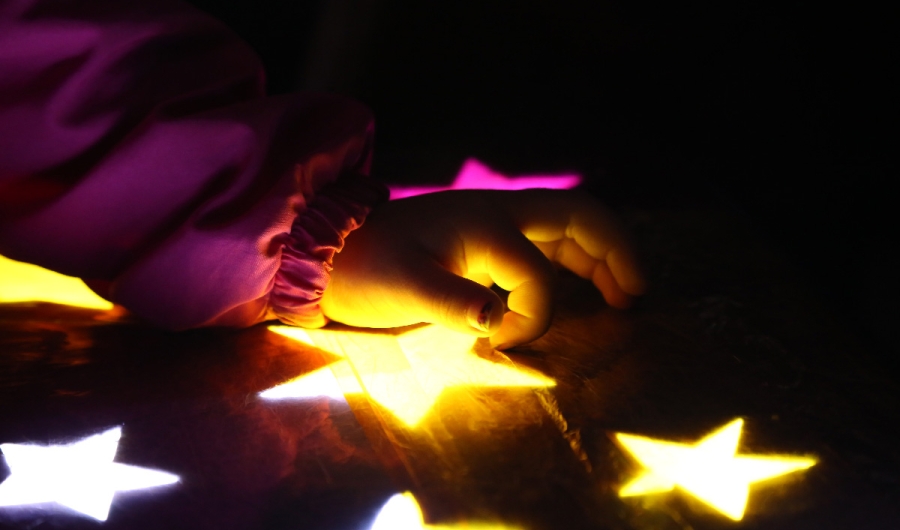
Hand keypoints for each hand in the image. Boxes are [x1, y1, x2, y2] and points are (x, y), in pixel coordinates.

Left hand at [319, 189, 645, 348]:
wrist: (329, 254)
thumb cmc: (365, 270)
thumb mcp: (403, 287)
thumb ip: (454, 303)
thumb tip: (500, 322)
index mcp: (484, 223)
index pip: (536, 273)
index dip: (532, 316)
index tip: (498, 342)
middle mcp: (499, 214)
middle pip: (579, 218)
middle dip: (616, 253)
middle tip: (637, 295)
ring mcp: (494, 223)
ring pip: (567, 229)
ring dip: (600, 256)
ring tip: (624, 293)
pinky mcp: (486, 239)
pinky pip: (545, 244)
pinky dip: (572, 262)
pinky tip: (581, 286)